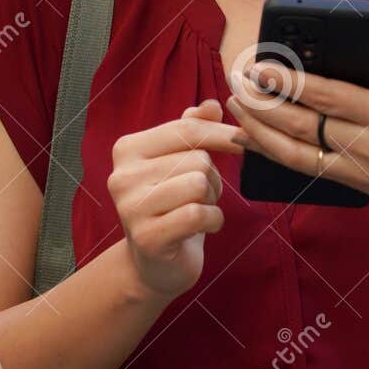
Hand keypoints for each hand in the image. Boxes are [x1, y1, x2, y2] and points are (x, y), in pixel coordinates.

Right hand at [107, 100, 243, 299]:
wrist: (155, 264)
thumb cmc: (172, 205)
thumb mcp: (180, 162)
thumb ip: (193, 129)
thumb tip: (211, 104)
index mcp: (128, 149)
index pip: (187, 129)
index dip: (222, 134)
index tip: (246, 139)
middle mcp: (122, 176)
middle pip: (198, 159)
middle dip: (212, 178)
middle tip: (199, 196)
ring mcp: (131, 208)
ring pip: (199, 184)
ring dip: (211, 200)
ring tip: (197, 210)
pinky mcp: (147, 237)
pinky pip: (199, 214)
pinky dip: (212, 220)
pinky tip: (201, 228)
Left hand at [225, 29, 368, 216]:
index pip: (329, 96)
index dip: (291, 82)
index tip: (262, 67)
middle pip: (304, 124)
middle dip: (264, 104)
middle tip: (236, 81)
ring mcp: (357, 167)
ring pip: (296, 151)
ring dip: (260, 130)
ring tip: (236, 108)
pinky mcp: (350, 181)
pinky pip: (303, 168)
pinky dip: (272, 153)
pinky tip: (250, 138)